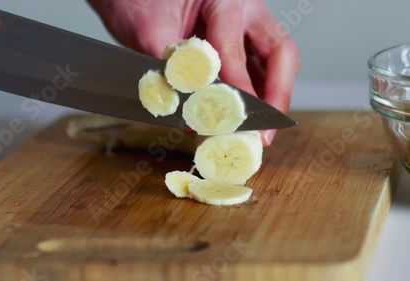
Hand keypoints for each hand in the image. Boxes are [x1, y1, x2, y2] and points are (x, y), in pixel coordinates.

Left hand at [88, 0, 299, 145]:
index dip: (238, 86)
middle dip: (276, 94)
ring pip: (273, 63)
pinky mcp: (237, 41)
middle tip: (265, 129)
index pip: (235, 47)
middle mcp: (244, 10)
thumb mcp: (148, 31)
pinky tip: (240, 116)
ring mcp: (244, 25)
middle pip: (280, 53)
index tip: (237, 116)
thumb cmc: (140, 1)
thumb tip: (185, 108)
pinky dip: (251, 94)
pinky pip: (255, 69)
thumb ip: (168, 68)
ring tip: (255, 131)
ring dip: (267, 98)